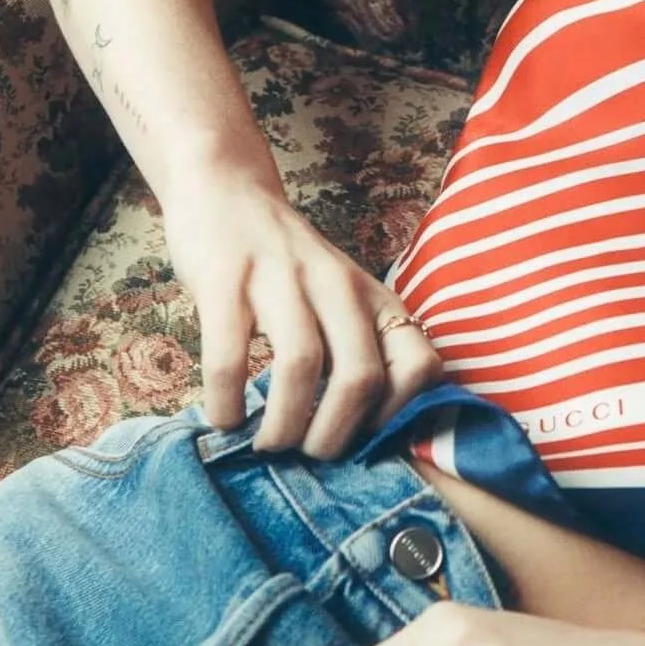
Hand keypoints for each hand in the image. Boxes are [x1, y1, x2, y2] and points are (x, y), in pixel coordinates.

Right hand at [162, 163, 440, 458]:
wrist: (228, 191)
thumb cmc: (290, 265)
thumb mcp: (344, 298)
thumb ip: (361, 348)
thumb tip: (365, 435)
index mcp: (374, 298)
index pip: (420, 365)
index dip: (397, 416)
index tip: (363, 440)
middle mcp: (338, 286)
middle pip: (361, 377)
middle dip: (334, 435)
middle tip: (307, 454)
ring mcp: (281, 279)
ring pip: (300, 366)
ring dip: (282, 424)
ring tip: (267, 444)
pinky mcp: (225, 281)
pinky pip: (230, 357)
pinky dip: (227, 402)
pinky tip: (224, 417)